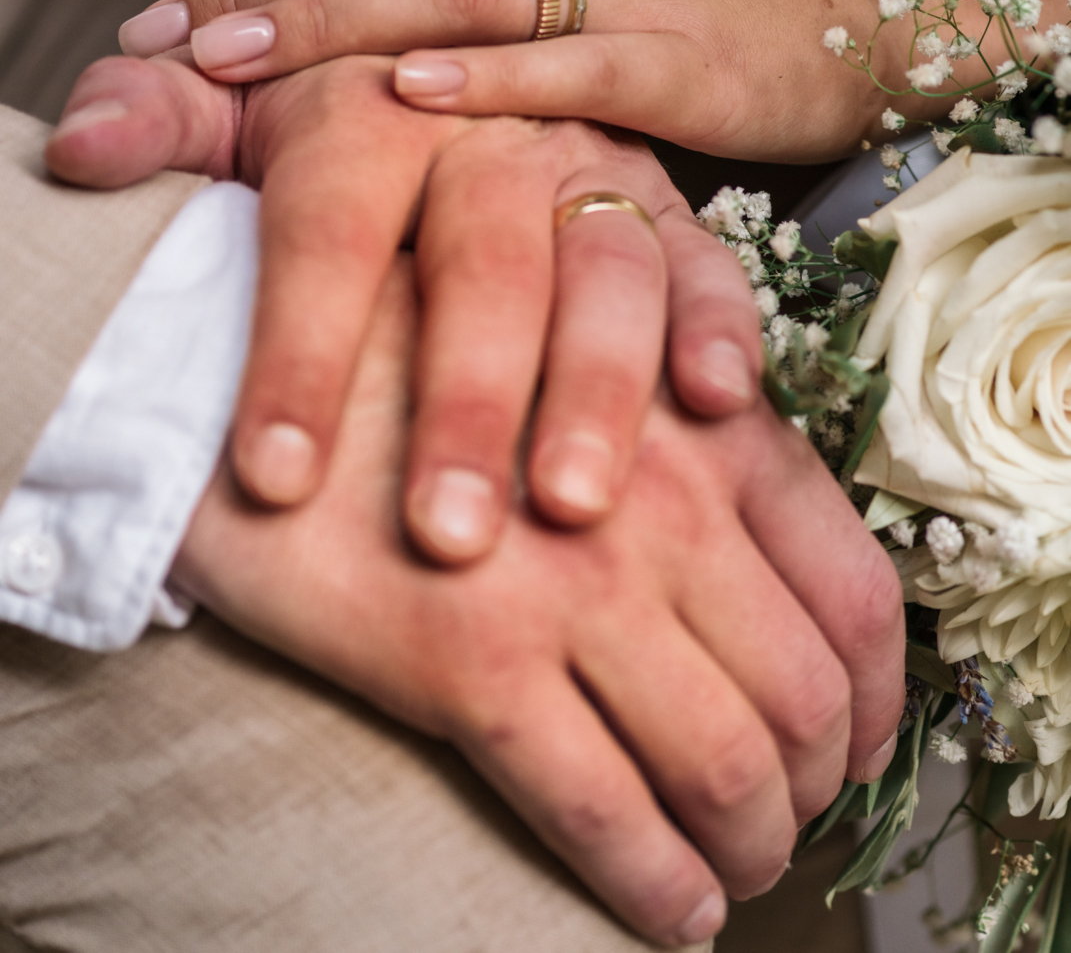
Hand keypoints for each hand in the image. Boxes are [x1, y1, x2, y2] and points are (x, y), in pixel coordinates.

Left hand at [46, 53, 761, 559]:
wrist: (469, 28)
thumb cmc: (334, 107)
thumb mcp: (247, 100)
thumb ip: (164, 121)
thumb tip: (81, 149)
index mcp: (371, 94)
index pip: (330, 221)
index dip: (301, 347)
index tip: (275, 479)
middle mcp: (493, 122)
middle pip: (483, 255)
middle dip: (465, 398)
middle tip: (445, 536)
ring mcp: (589, 160)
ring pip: (607, 265)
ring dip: (597, 385)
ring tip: (575, 502)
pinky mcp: (664, 197)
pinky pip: (707, 257)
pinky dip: (720, 325)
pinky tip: (719, 406)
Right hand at [173, 255, 906, 943]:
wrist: (261, 392)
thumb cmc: (433, 380)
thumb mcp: (594, 375)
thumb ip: (700, 453)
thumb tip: (788, 589)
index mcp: (707, 431)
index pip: (857, 593)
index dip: (879, 698)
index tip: (861, 746)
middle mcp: (662, 509)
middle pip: (807, 697)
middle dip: (818, 789)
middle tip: (794, 818)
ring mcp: (570, 590)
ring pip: (723, 765)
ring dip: (754, 846)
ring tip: (739, 867)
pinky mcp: (471, 666)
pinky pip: (602, 811)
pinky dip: (658, 886)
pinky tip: (672, 911)